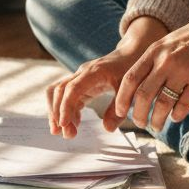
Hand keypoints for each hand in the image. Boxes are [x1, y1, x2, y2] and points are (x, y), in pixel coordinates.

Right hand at [45, 17, 167, 137]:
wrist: (131, 54)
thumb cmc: (131, 68)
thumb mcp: (129, 89)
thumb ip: (118, 109)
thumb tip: (108, 129)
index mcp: (93, 72)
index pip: (72, 89)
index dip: (65, 107)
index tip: (64, 124)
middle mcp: (82, 73)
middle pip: (59, 91)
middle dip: (58, 113)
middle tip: (66, 134)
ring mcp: (80, 78)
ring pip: (58, 93)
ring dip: (57, 112)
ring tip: (65, 132)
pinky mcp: (81, 84)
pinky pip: (67, 96)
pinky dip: (66, 110)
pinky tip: (75, 124)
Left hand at [114, 2, 188, 132]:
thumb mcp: (164, 44)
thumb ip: (150, 63)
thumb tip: (134, 90)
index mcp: (153, 52)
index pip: (130, 79)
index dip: (122, 99)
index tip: (119, 112)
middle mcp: (166, 61)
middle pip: (144, 95)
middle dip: (138, 114)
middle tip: (139, 123)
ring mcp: (184, 71)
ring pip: (163, 103)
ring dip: (157, 119)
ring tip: (156, 125)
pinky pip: (184, 104)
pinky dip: (177, 115)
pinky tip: (175, 117)